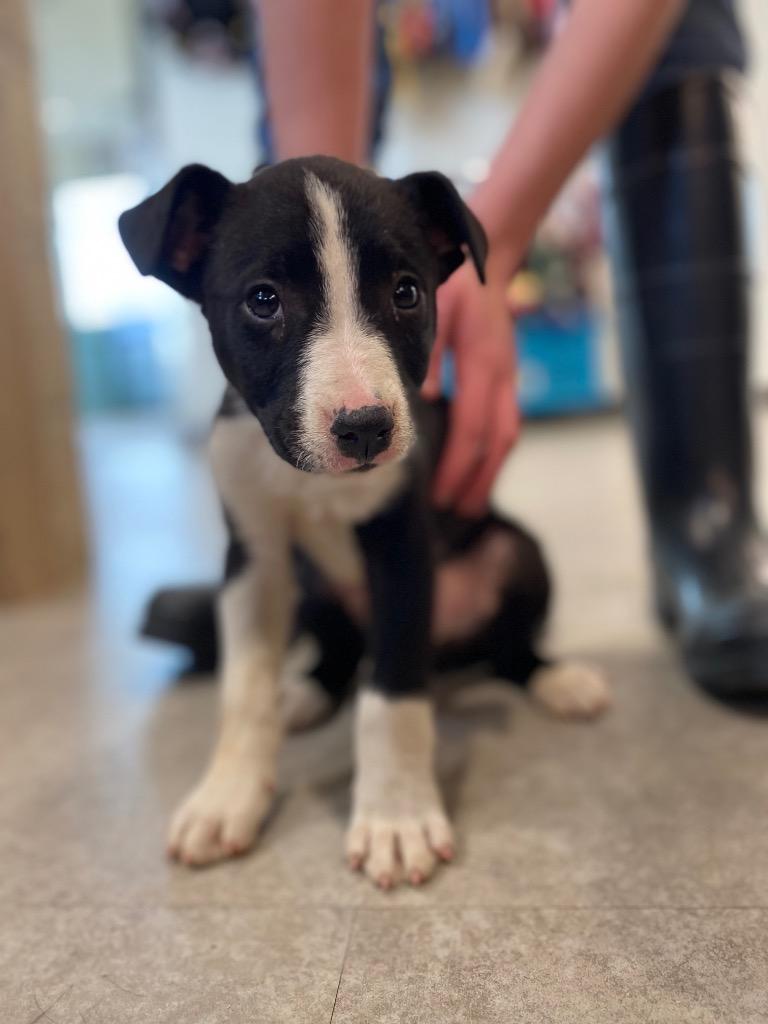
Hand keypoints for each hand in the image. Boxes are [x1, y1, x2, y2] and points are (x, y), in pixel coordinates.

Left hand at [422, 262, 519, 517]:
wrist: (488, 262)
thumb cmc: (456, 285)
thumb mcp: (437, 310)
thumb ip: (428, 354)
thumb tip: (419, 399)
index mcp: (484, 364)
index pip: (473, 428)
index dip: (458, 465)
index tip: (440, 493)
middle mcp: (502, 376)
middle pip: (497, 442)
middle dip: (477, 479)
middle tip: (456, 511)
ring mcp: (508, 378)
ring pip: (506, 435)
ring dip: (489, 471)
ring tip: (469, 503)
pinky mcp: (505, 379)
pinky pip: (505, 423)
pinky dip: (492, 452)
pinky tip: (476, 469)